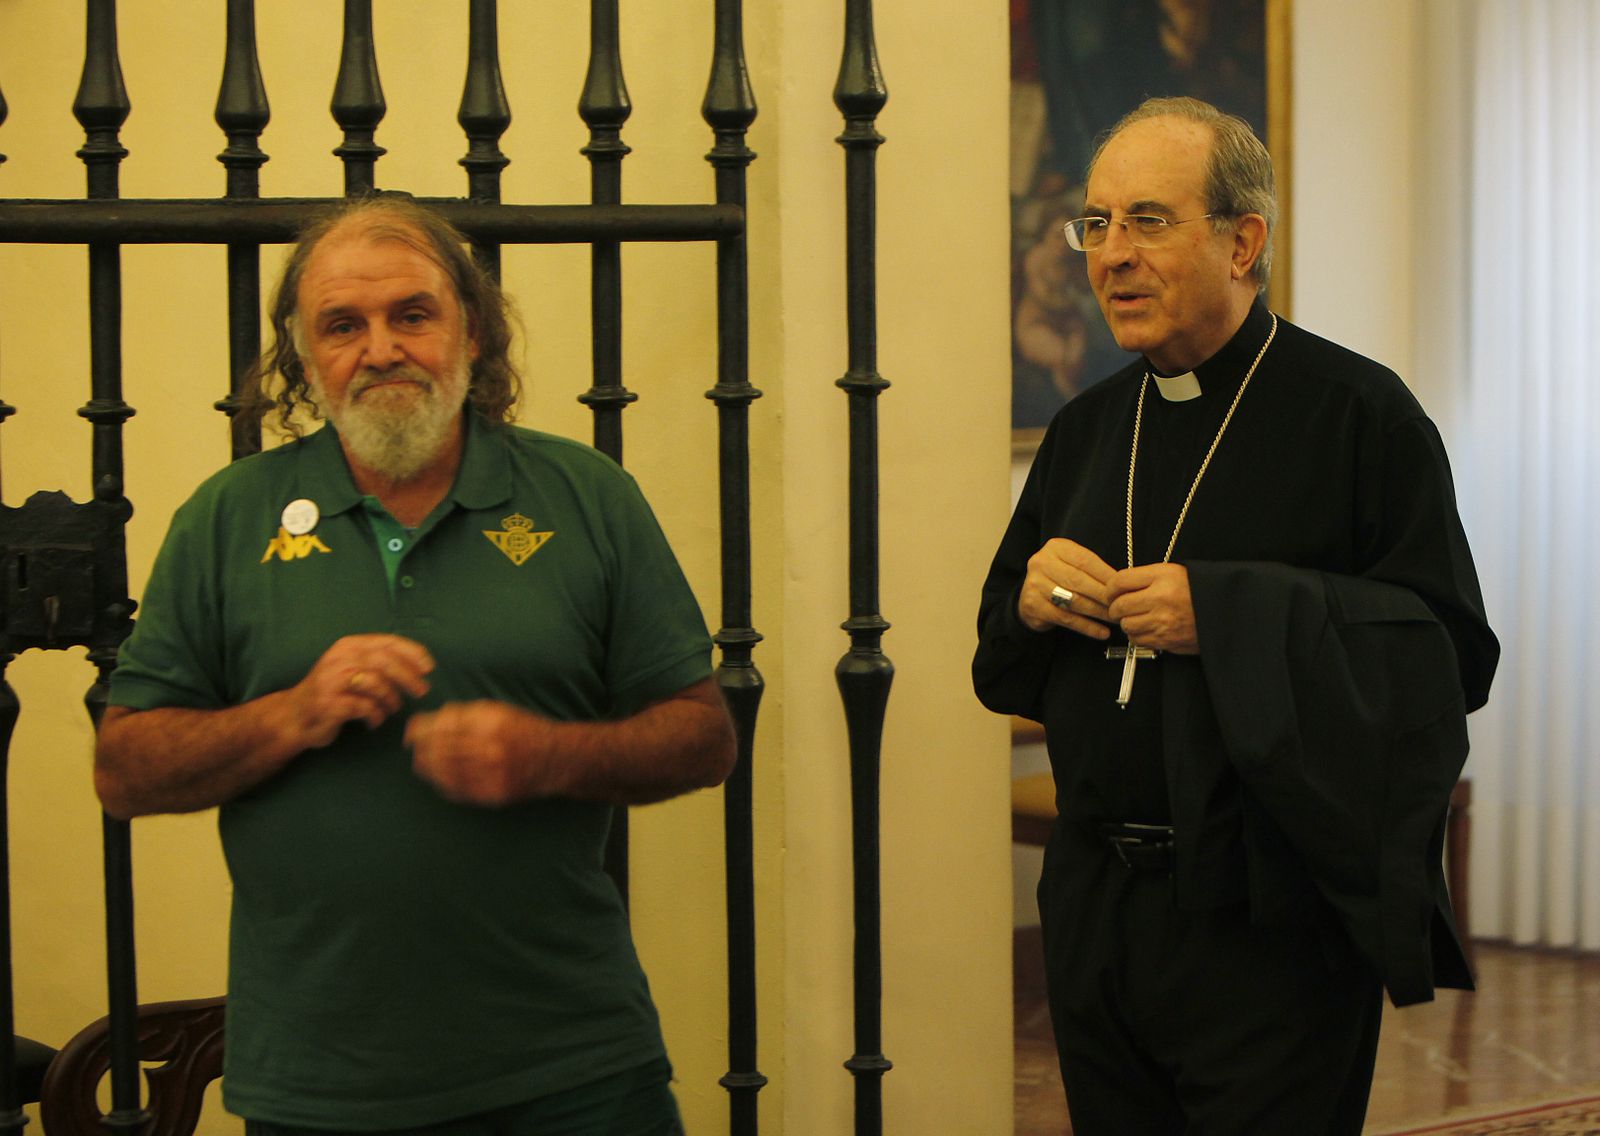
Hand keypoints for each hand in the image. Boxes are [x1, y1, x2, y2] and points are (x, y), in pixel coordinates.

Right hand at [286, 634, 434, 747]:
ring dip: (391, 699)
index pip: (387, 642)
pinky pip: (364, 707)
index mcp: (348, 646)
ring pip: (376, 684)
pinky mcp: (328, 704)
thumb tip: (420, 665)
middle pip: (385, 662)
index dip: (412, 653)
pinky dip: (376, 715)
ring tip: (391, 709)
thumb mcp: (353, 668)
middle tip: (422, 691)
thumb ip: (379, 662)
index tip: (429, 667)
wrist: (294, 716)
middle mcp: (339, 658)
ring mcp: (331, 681)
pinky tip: (374, 721)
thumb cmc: (333, 692)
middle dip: (408, 677)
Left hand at [407, 700, 557, 806]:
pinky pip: (458, 791)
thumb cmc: (520, 730)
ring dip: (428, 769)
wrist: (555, 758)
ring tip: (423, 765)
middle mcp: (490, 746)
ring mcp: (492, 773)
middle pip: (439, 750)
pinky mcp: (494, 793)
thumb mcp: (495, 711)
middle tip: (414, 751)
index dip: (419, 731)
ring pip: (444, 773)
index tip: (410, 735)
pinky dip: (443, 785)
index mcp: (489, 720)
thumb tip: (416, 726)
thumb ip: (459, 716)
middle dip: (421, 751)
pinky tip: (440, 779)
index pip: (441, 726)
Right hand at [1017, 538, 1115, 637]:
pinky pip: (1066, 618)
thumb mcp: (1072, 564)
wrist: (1030, 595)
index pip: (1085, 561)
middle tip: (1121, 606)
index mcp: (1056, 548)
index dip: (1107, 576)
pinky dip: (1087, 627)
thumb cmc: (1059, 578)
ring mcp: (1035, 585)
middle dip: (1104, 596)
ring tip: (1115, 619)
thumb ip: (1092, 570)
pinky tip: (1102, 632)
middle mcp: (1042, 563)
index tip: (1123, 589)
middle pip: (1079, 581)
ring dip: (1098, 612)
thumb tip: (1122, 585)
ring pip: (1073, 601)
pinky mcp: (1033, 606)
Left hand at [1107, 563, 1198, 653]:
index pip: (1120, 581)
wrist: (1225, 612)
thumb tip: (1119, 587)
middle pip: (1118, 606)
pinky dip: (1138, 635)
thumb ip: (1145, 578)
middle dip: (1116, 608)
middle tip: (1121, 607)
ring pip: (1126, 625)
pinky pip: (1138, 640)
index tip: (1111, 592)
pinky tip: (1147, 628)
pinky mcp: (1166, 640)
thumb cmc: (1199, 591)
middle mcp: (1161, 598)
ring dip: (1128, 622)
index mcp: (1162, 577)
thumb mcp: (1173, 572)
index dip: (1110, 588)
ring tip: (1138, 617)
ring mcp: (1163, 622)